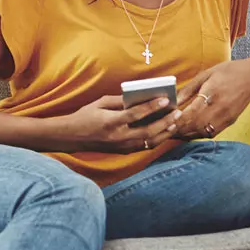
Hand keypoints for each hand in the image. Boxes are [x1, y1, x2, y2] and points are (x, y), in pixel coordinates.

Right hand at [67, 94, 182, 153]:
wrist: (73, 137)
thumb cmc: (86, 116)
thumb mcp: (100, 103)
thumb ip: (119, 101)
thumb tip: (139, 97)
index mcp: (111, 123)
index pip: (135, 115)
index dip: (151, 107)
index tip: (164, 99)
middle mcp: (118, 137)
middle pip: (147, 131)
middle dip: (165, 121)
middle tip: (177, 112)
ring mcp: (121, 147)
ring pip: (149, 142)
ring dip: (164, 132)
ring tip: (175, 122)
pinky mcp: (123, 151)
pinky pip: (144, 146)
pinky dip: (156, 139)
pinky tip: (164, 131)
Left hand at [172, 59, 249, 140]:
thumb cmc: (228, 72)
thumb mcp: (205, 74)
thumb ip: (188, 89)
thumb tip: (173, 101)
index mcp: (212, 93)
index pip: (191, 112)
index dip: (178, 120)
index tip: (166, 120)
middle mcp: (220, 108)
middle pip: (195, 125)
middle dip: (179, 129)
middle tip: (165, 129)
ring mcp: (226, 117)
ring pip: (202, 132)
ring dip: (187, 134)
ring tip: (173, 132)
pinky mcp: (230, 122)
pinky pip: (211, 133)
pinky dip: (198, 134)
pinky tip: (188, 131)